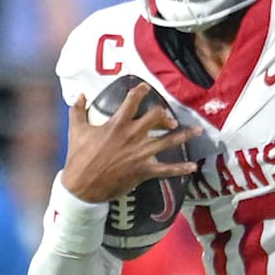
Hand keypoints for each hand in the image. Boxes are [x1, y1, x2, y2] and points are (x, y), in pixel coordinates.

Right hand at [61, 85, 200, 202]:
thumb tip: (79, 95)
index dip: (141, 91)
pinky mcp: (143, 170)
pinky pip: (167, 169)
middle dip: (164, 114)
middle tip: (167, 117)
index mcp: (117, 124)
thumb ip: (77, 111)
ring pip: (168, 140)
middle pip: (156, 116)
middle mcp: (132, 135)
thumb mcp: (76, 131)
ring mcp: (140, 153)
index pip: (132, 101)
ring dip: (185, 135)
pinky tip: (192, 166)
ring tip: (198, 130)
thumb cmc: (78, 158)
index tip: (146, 87)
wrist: (81, 187)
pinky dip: (180, 168)